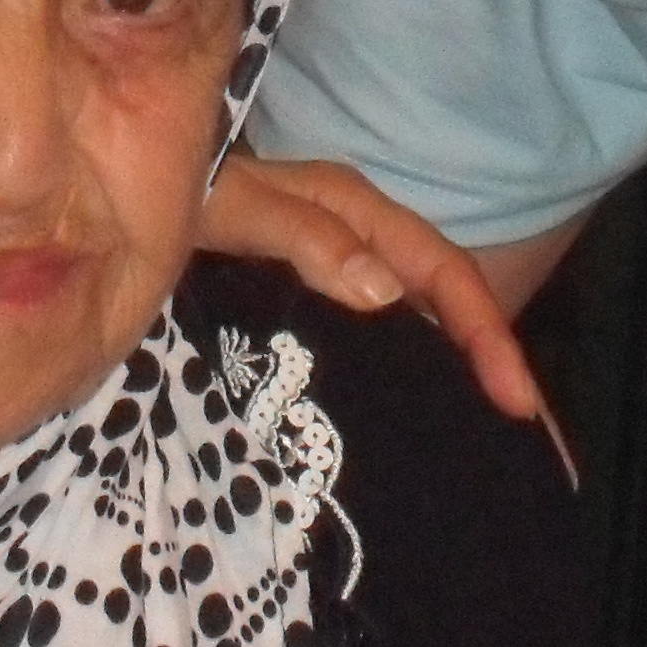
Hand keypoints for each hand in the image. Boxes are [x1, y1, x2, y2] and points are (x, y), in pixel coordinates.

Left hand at [199, 154, 543, 422]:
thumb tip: (388, 292)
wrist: (115, 206)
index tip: (515, 401)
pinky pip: (377, 346)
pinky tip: (417, 431)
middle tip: (532, 447)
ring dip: (455, 379)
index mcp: (354, 211)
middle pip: (445, 303)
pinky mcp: (311, 312)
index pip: (442, 271)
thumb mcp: (231, 205)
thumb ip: (303, 235)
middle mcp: (358, 243)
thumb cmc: (176, 195)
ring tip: (492, 451)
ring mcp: (338, 278)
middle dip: (492, 365)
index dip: (486, 331)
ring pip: (418, 328)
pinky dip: (409, 382)